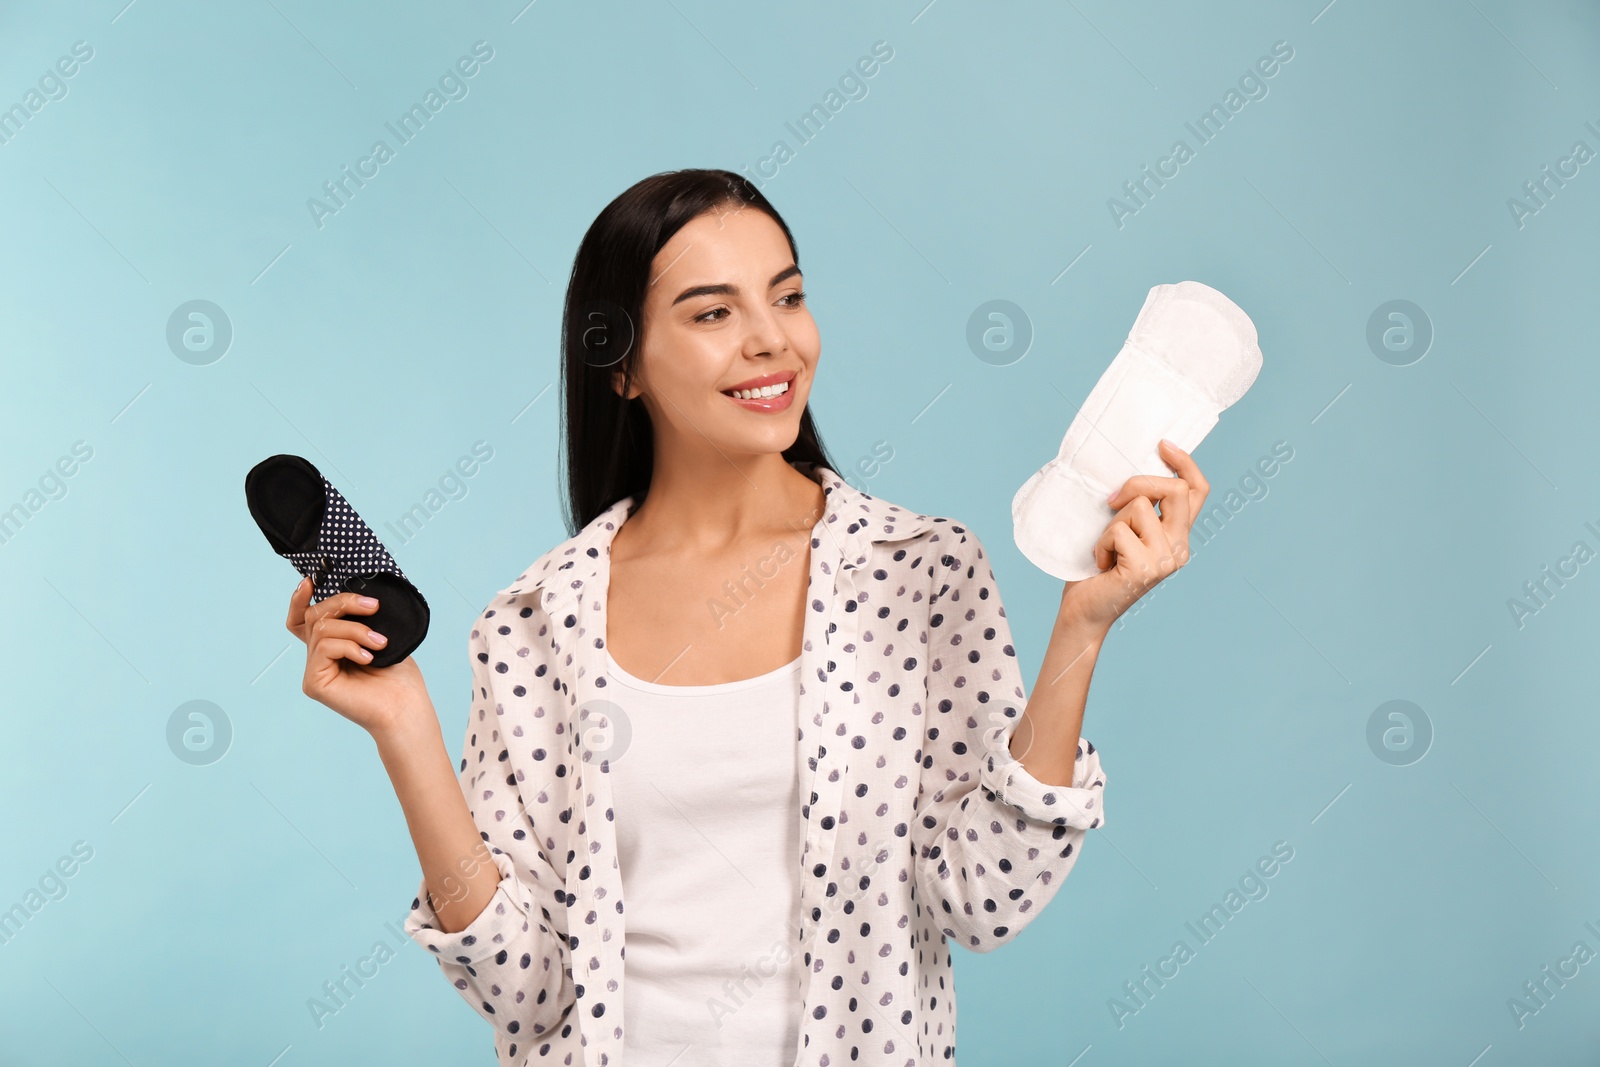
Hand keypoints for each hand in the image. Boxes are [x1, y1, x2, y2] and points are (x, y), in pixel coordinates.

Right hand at [287, 577, 433, 737]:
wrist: (406, 708)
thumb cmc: (399, 678)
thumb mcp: (380, 638)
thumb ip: (359, 620)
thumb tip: (355, 597)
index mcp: (332, 648)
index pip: (302, 621)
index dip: (300, 600)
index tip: (310, 581)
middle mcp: (318, 659)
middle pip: (315, 617)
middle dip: (344, 603)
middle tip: (374, 607)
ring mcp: (314, 672)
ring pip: (322, 629)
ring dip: (356, 629)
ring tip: (380, 643)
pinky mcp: (314, 683)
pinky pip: (324, 648)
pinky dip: (350, 647)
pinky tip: (369, 658)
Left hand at [1059, 439, 1210, 630]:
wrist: (1085, 610)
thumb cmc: (1099, 569)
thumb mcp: (1123, 530)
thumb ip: (1138, 508)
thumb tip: (1131, 474)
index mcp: (1177, 535)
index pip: (1197, 491)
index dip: (1185, 464)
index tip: (1163, 446)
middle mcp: (1179, 547)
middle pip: (1174, 490)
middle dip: (1139, 483)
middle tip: (1112, 500)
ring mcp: (1166, 559)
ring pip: (1139, 508)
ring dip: (1111, 523)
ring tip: (1106, 548)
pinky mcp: (1146, 568)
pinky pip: (1118, 531)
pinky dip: (1101, 543)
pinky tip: (1101, 563)